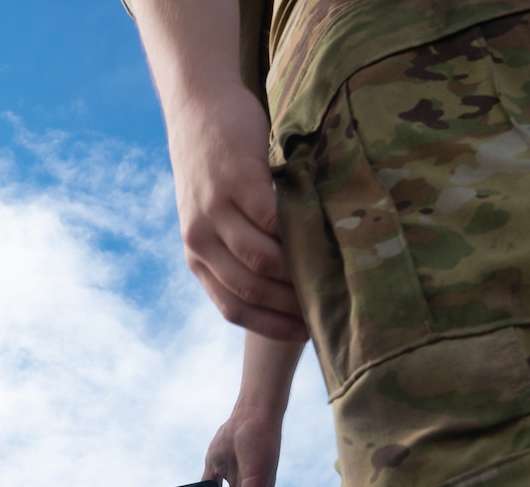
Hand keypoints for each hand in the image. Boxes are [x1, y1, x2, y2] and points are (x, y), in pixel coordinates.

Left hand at [168, 86, 306, 341]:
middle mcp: (199, 238)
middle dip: (291, 306)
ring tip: (333, 277)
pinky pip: (269, 217)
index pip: (233, 308)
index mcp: (197, 256)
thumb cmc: (219, 167)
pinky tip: (324, 236)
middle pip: (249, 289)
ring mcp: (214, 208)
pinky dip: (297, 232)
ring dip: (297, 273)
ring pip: (259, 259)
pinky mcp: (235, 178)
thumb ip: (240, 249)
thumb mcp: (218, 217)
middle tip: (330, 308)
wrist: (199, 108)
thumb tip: (290, 286)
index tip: (306, 334)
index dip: (271, 325)